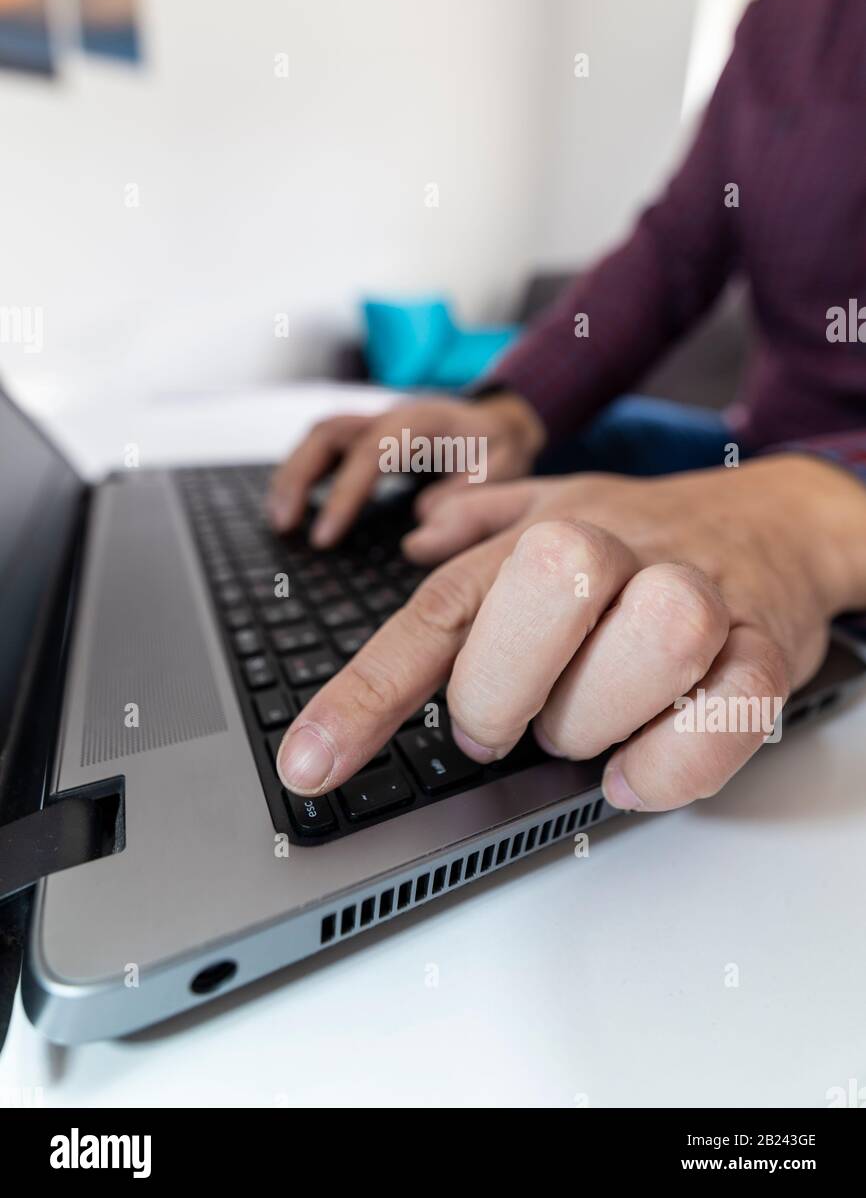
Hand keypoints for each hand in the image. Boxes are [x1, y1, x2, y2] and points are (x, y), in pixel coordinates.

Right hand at [266, 390, 545, 546]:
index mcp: (423, 421)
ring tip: (278, 521)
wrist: (499, 424)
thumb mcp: (503, 467)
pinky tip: (291, 508)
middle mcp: (390, 415)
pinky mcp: (365, 439)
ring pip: (317, 437)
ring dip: (291, 475)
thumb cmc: (498, 450)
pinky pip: (323, 449)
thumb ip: (470, 491)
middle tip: (283, 526)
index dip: (343, 493)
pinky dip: (301, 475)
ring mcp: (373, 424)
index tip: (324, 538)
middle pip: (328, 432)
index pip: (371, 451)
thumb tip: (423, 521)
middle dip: (298, 477)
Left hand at [275, 456, 865, 810]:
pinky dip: (676, 759)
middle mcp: (618, 550)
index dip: (369, 690)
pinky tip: (636, 770)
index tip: (311, 765)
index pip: (442, 608)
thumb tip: (416, 538)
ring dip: (598, 716)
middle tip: (496, 725)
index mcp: (547, 532)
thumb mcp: (560, 508)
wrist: (782, 518)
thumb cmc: (654, 534)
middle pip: (543, 591)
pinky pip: (733, 704)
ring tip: (584, 730)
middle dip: (503, 687)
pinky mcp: (767, 646)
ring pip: (653, 636)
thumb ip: (484, 522)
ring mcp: (699, 593)